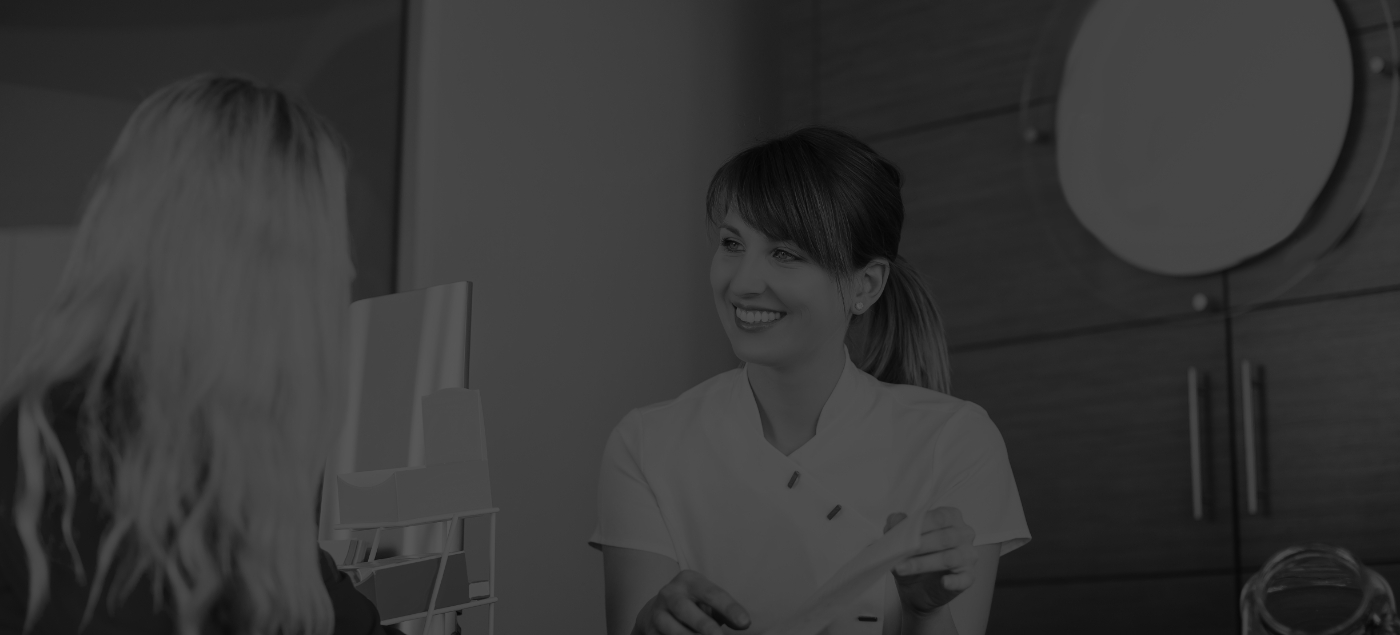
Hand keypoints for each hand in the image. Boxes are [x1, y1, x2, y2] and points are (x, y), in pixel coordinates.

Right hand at [632, 569, 751, 634]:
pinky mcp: (651, 631)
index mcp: (688, 581)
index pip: (711, 593)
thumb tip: (743, 623)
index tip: (745, 622)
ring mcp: (657, 613)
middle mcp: (669, 594)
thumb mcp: (710, 601)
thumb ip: (726, 611)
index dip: (729, 608)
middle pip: (685, 610)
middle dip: (704, 626)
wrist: (659, 611)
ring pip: (672, 629)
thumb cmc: (695, 605)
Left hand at [883, 507, 976, 617]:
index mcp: (950, 517)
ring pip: (948, 558)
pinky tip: (943, 582)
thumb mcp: (901, 540)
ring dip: (923, 564)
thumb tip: (895, 519)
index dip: (920, 525)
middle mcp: (963, 534)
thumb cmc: (915, 557)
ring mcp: (968, 555)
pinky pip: (963, 578)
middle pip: (944, 538)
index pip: (938, 518)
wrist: (918, 588)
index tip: (903, 533)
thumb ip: (898, 526)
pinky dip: (953, 581)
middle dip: (919, 545)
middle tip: (899, 552)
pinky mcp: (968, 576)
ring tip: (902, 568)